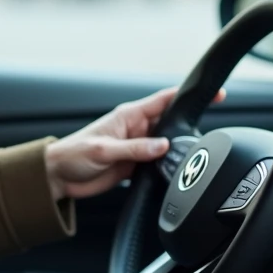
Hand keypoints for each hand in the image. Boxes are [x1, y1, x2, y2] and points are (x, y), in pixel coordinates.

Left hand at [44, 86, 224, 200]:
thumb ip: (134, 149)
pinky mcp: (135, 165)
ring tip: (189, 157)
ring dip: (178, 150)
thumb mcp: (102, 150)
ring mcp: (137, 147)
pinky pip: (158, 164)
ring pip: (167, 145)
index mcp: (129, 116)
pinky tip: (174, 173)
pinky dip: (167, 167)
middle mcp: (136, 129)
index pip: (165, 100)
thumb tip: (163, 146)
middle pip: (171, 123)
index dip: (188, 96)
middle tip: (205, 136)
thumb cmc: (73, 155)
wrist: (58, 177)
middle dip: (188, 127)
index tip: (214, 94)